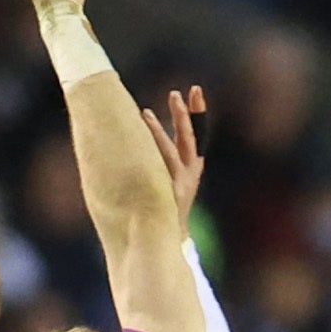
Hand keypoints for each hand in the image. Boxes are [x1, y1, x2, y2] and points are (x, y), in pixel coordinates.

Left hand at [142, 83, 206, 219]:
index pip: (196, 135)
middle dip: (183, 116)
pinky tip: (133, 136)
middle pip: (187, 139)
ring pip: (167, 151)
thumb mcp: (168, 183)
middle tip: (175, 94)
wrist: (162, 240)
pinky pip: (153, 167)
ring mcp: (175, 184)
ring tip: (145, 114)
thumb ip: (158, 159)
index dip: (197, 113)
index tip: (194, 91)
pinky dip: (145, 150)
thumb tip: (136, 127)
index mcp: (191, 170)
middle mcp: (187, 175)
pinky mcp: (162, 193)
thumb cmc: (163, 207)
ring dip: (156, 132)